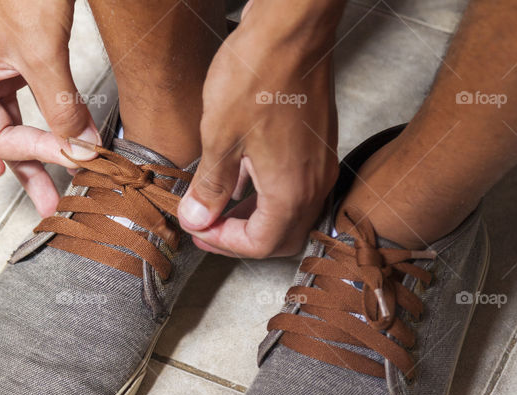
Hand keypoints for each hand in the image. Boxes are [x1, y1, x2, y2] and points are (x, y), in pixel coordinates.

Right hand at [0, 0, 98, 215]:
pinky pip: (30, 112)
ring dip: (40, 161)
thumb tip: (80, 149)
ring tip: (61, 196)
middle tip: (74, 170)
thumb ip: (60, 105)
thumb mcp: (42, 52)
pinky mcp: (15, 70)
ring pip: (13, 132)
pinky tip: (76, 147)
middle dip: (31, 159)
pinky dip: (53, 130)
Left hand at [177, 0, 343, 257]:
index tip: (198, 230)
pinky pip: (295, 187)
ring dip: (254, 216)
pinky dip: (268, 193)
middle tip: (207, 226)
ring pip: (289, 213)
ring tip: (219, 205)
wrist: (293, 29)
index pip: (259, 243)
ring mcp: (320, 165)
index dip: (224, 243)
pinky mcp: (317, 146)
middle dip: (240, 237)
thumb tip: (197, 218)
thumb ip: (210, 186)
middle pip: (280, 236)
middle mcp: (313, 184)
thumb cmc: (260, 74)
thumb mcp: (220, 137)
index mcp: (290, 191)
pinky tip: (241, 177)